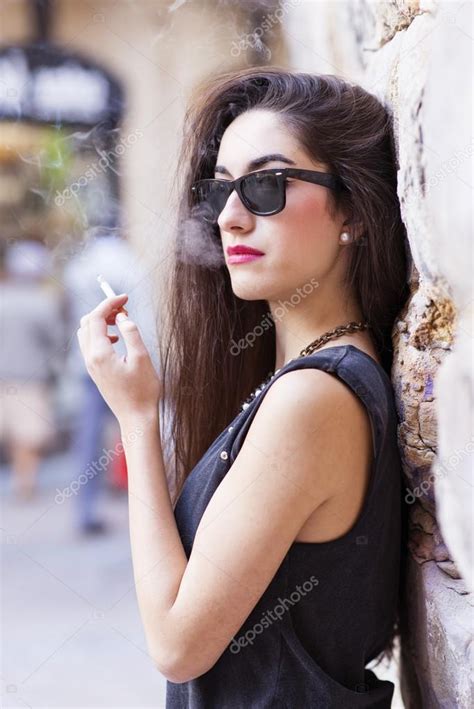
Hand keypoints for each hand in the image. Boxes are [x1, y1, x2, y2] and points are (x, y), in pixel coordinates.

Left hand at [76, 293, 161, 423]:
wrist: (136, 418)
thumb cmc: (143, 391)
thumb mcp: (142, 358)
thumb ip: (131, 333)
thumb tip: (122, 316)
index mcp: (100, 354)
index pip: (96, 317)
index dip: (109, 302)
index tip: (125, 297)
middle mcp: (90, 358)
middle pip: (87, 322)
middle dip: (104, 310)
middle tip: (124, 307)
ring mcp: (90, 365)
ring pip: (86, 333)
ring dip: (101, 321)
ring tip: (121, 321)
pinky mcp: (95, 371)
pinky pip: (90, 344)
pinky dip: (100, 334)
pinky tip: (117, 339)